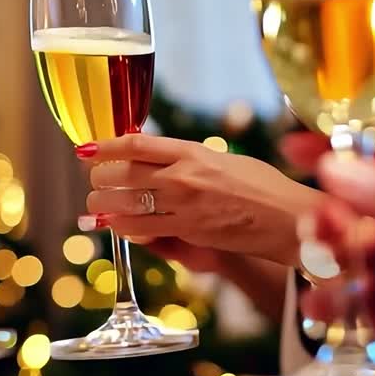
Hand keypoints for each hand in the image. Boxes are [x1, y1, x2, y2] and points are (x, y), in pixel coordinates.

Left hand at [78, 134, 315, 265]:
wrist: (288, 218)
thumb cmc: (262, 186)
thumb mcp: (222, 160)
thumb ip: (188, 160)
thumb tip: (155, 160)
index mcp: (193, 151)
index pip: (136, 144)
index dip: (104, 146)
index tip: (86, 149)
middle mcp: (184, 175)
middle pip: (123, 173)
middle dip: (99, 177)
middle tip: (93, 179)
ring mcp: (184, 205)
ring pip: (126, 203)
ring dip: (103, 204)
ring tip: (95, 204)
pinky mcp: (188, 231)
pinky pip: (142, 228)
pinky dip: (122, 226)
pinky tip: (114, 225)